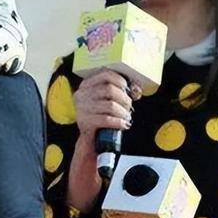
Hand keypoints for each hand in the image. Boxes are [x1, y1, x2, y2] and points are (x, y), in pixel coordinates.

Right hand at [66, 70, 140, 211]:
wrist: (91, 143)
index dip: (121, 81)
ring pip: (110, 104)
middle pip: (109, 89)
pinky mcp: (84, 123)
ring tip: (126, 118)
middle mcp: (81, 95)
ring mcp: (81, 109)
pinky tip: (123, 125)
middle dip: (124, 99)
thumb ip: (122, 92)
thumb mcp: (111, 102)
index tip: (129, 90)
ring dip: (123, 112)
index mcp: (86, 85)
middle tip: (129, 107)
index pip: (105, 74)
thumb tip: (136, 89)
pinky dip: (118, 122)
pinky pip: (106, 119)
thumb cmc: (103, 119)